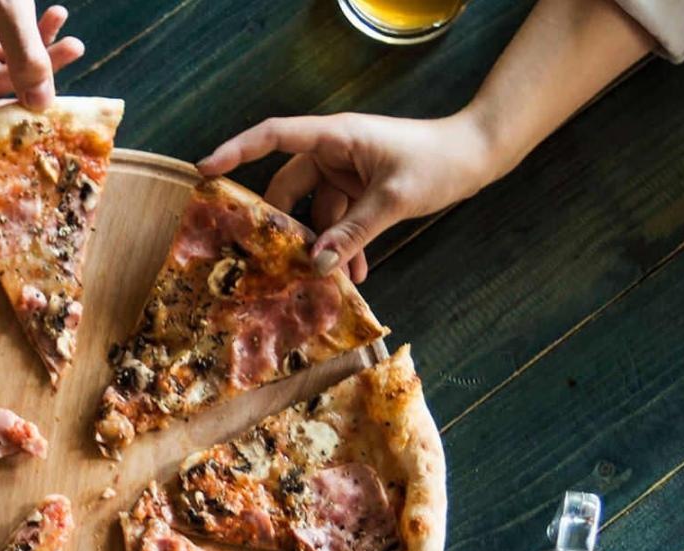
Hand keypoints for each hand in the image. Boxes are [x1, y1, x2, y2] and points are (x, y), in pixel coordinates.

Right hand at [0, 0, 86, 139]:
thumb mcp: (6, 9)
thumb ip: (27, 58)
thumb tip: (43, 106)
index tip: (24, 134)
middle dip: (25, 91)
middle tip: (64, 92)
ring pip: (0, 72)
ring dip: (38, 60)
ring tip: (74, 44)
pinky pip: (1, 49)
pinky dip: (30, 38)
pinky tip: (57, 18)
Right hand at [197, 112, 505, 282]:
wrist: (477, 155)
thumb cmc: (438, 161)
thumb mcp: (393, 200)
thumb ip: (353, 232)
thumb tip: (317, 263)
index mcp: (335, 136)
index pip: (274, 136)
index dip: (237, 150)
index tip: (206, 170)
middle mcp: (334, 151)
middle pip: (290, 186)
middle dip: (285, 225)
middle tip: (272, 259)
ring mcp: (347, 172)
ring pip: (317, 212)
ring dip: (323, 245)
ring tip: (328, 280)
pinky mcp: (362, 190)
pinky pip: (340, 220)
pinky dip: (343, 245)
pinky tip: (354, 275)